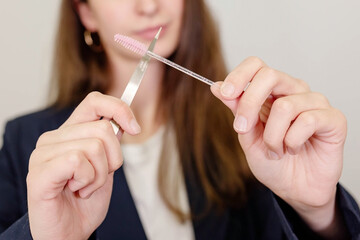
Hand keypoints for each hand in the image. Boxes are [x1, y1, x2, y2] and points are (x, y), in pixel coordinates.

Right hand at [27, 92, 140, 239]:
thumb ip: (110, 143)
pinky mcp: (39, 173)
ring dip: (100, 175)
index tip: (135, 129)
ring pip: (94, 147)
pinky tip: (76, 190)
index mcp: (70, 133)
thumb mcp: (106, 166)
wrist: (70, 231)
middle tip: (98, 177)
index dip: (119, 109)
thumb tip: (126, 121)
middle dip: (113, 159)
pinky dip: (87, 180)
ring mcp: (43, 154)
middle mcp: (53, 138)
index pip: (94, 101)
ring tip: (85, 187)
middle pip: (103, 128)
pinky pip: (77, 161)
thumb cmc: (86, 200)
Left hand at [211, 57, 346, 232]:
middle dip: (249, 104)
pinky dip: (292, 142)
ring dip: (272, 137)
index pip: (256, 65)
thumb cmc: (272, 162)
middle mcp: (293, 91)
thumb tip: (216, 86)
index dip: (238, 76)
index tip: (225, 94)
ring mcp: (314, 102)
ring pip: (284, 106)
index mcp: (271, 92)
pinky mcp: (333, 118)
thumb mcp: (247, 135)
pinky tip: (294, 149)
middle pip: (269, 76)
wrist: (294, 189)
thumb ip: (236, 110)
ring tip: (276, 150)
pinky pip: (307, 121)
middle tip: (243, 129)